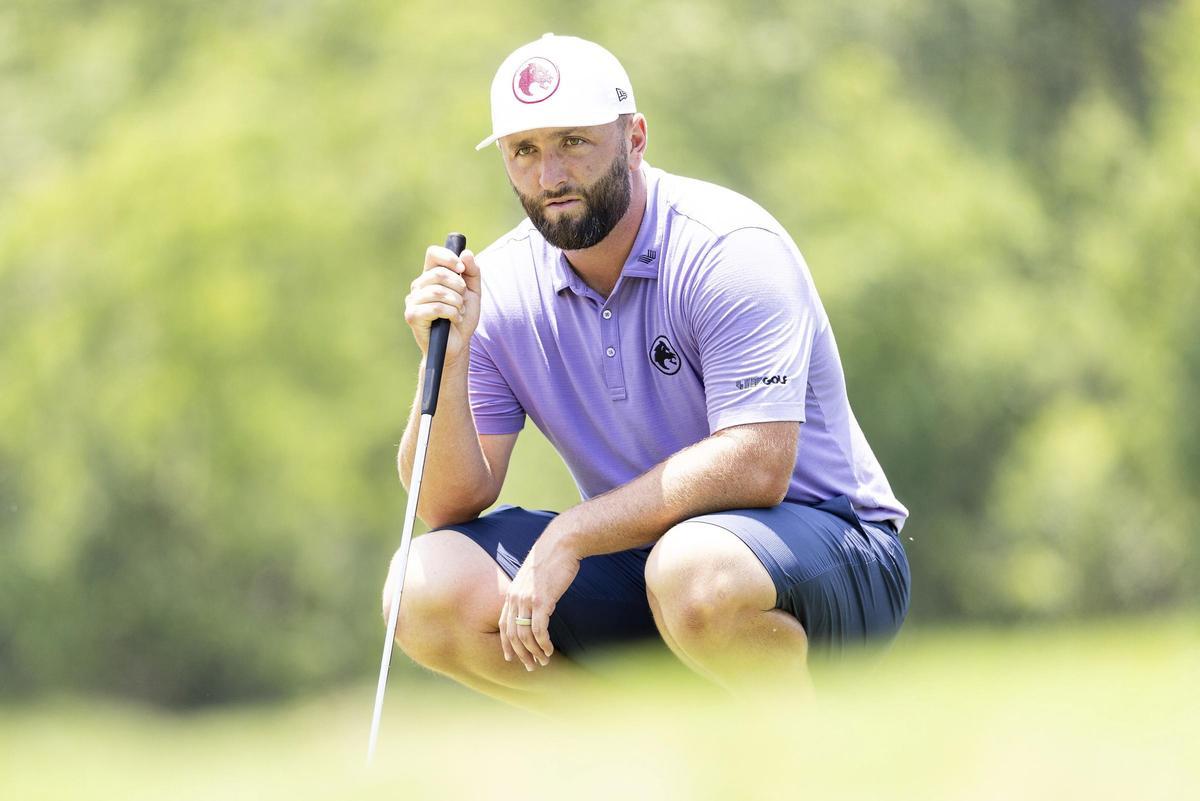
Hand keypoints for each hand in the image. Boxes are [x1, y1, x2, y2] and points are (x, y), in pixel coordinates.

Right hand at [404, 245, 481, 366]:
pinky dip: (451, 313)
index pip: (433, 254)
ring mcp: (413, 300)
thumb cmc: (462, 318)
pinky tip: (454, 319)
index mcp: (431, 276)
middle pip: (438, 273)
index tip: (462, 269)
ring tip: (459, 311)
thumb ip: (473, 272)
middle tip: (463, 299)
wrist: (457, 345)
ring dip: (456, 302)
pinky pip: (435, 308)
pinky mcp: (412, 316)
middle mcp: (418, 286)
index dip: (448, 257)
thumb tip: (465, 253)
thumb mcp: (474, 293)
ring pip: (437, 291)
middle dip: (458, 286)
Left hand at [498, 525, 581, 670]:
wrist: (561, 545)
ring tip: (543, 661)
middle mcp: (515, 598)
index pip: (503, 624)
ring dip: (534, 652)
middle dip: (521, 654)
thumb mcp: (535, 578)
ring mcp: (527, 600)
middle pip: (512, 635)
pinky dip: (543, 644)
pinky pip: (539, 630)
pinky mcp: (541, 601)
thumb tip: (538, 608)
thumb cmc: (552, 560)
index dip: (506, 644)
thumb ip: (531, 593)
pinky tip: (550, 650)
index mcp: (512, 593)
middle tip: (530, 667)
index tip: (511, 658)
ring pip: (525, 636)